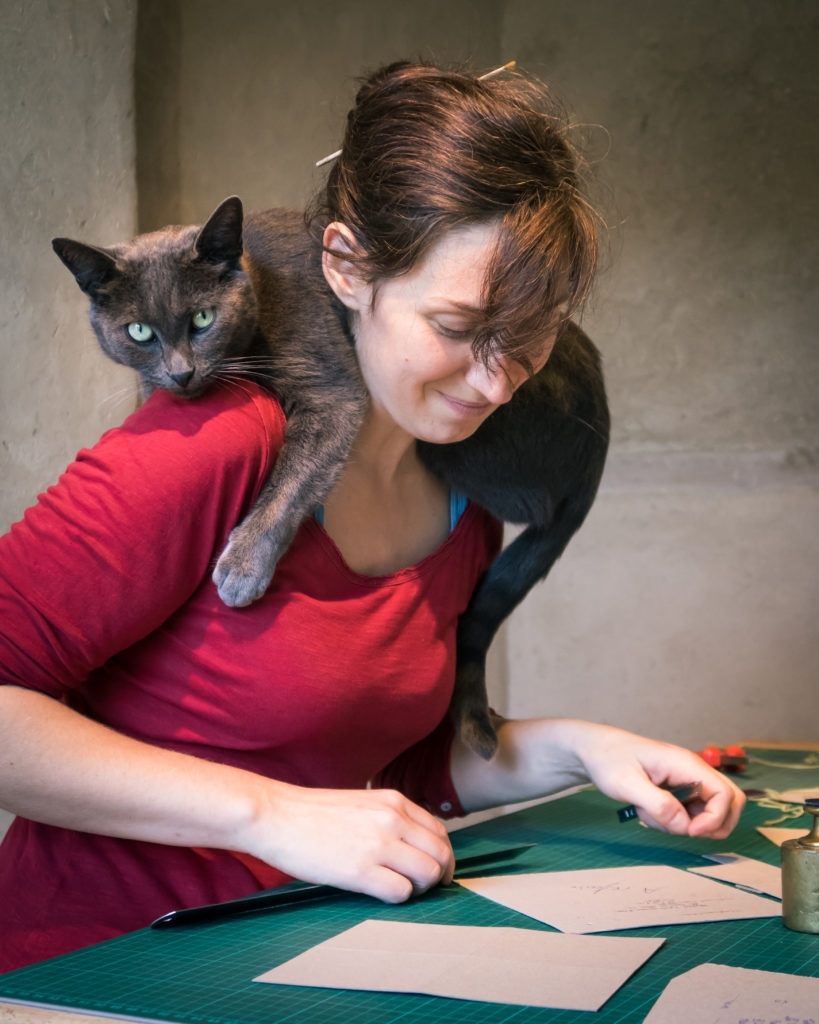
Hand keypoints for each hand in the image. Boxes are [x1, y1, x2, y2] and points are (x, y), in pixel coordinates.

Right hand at [246, 782, 454, 902]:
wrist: (276, 815)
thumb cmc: (313, 814)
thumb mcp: (363, 804)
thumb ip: (390, 819)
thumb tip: (414, 848)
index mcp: (394, 801)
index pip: (440, 832)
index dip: (441, 856)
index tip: (434, 870)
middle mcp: (392, 819)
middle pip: (441, 854)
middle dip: (438, 876)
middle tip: (423, 888)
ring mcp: (378, 844)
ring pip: (428, 874)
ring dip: (419, 889)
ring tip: (399, 889)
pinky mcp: (360, 870)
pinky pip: (401, 892)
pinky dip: (397, 898)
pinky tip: (377, 892)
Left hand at [573, 723, 745, 838]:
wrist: (593, 750)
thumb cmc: (608, 759)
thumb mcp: (627, 783)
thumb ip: (658, 804)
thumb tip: (686, 827)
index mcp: (685, 764)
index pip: (725, 794)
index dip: (715, 818)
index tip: (690, 831)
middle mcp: (692, 771)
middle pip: (729, 802)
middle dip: (713, 824)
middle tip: (682, 830)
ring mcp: (686, 781)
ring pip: (708, 812)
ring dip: (686, 825)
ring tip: (651, 815)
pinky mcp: (677, 790)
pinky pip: (689, 813)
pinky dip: (674, 821)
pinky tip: (648, 813)